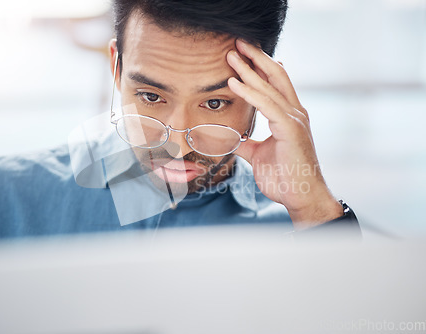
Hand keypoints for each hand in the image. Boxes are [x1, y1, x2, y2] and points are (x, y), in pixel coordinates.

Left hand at [226, 39, 341, 228]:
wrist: (300, 197)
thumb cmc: (284, 178)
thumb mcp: (258, 156)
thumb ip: (246, 143)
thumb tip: (232, 138)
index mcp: (288, 116)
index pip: (274, 84)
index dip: (258, 68)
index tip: (241, 56)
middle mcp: (294, 112)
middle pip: (275, 76)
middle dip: (255, 59)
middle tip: (236, 44)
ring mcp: (295, 119)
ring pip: (270, 86)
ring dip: (248, 69)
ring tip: (231, 56)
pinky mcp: (291, 128)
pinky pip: (267, 105)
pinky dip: (250, 92)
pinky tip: (235, 82)